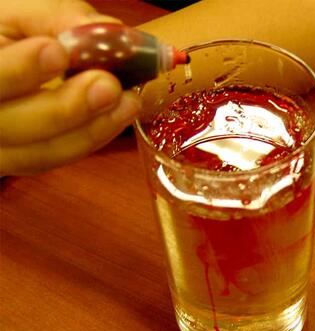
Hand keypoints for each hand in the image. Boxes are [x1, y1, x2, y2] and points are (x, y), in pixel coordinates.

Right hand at [0, 0, 141, 175]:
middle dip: (64, 108)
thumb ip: (55, 17)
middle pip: (11, 127)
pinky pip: (57, 157)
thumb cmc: (12, 33)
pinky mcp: (22, 158)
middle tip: (108, 86)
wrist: (9, 60)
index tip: (59, 52)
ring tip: (128, 102)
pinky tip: (119, 114)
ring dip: (90, 129)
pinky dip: (92, 137)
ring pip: (39, 152)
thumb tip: (109, 32)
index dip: (18, 70)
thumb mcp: (20, 12)